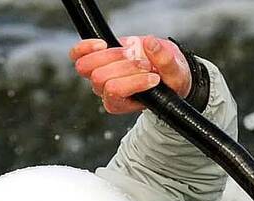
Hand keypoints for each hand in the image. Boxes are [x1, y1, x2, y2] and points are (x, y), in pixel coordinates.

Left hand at [70, 35, 191, 114]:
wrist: (163, 69)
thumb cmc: (169, 79)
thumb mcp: (176, 76)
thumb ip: (166, 62)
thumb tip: (150, 44)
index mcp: (122, 104)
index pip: (115, 92)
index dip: (131, 81)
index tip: (152, 77)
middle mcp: (107, 91)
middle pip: (99, 78)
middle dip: (124, 66)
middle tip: (144, 64)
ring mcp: (101, 74)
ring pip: (88, 66)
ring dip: (111, 55)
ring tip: (131, 53)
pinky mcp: (96, 58)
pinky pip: (78, 55)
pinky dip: (86, 47)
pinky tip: (102, 44)